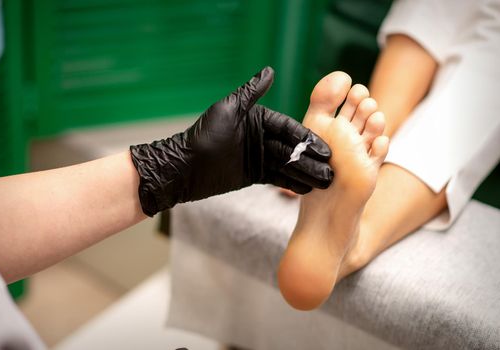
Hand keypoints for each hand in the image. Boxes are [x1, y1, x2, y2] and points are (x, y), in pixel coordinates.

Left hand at [130, 67, 332, 215]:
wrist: (184, 169)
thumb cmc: (203, 136)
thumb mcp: (227, 111)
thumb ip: (250, 93)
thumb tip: (269, 70)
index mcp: (259, 119)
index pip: (290, 128)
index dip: (308, 140)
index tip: (326, 150)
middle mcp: (262, 137)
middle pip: (293, 149)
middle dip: (312, 160)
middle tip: (332, 170)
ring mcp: (260, 157)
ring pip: (288, 165)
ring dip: (307, 173)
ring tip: (326, 182)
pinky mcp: (256, 174)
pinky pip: (278, 179)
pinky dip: (292, 183)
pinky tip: (308, 189)